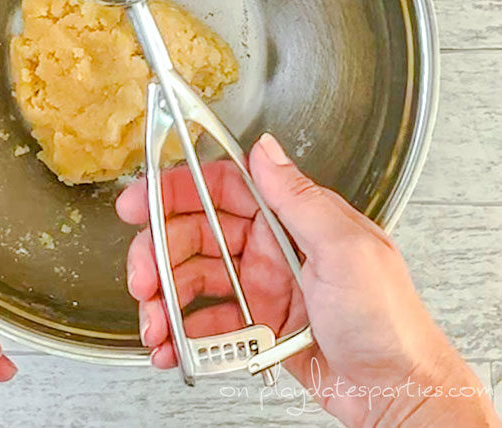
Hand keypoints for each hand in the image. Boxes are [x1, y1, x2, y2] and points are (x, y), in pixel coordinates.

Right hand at [117, 133, 499, 427]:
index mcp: (288, 220)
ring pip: (192, 281)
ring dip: (164, 301)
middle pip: (194, 236)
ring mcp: (259, 288)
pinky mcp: (255, 326)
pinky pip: (205, 324)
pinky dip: (182, 335)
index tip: (141, 202)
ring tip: (155, 325)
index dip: (175, 190)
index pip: (220, 189)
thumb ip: (298, 197)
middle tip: (142, 278)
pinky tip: (172, 346)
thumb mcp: (345, 247)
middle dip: (159, 254)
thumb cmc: (388, 320)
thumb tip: (264, 149)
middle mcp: (268, 248)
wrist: (400, 393)